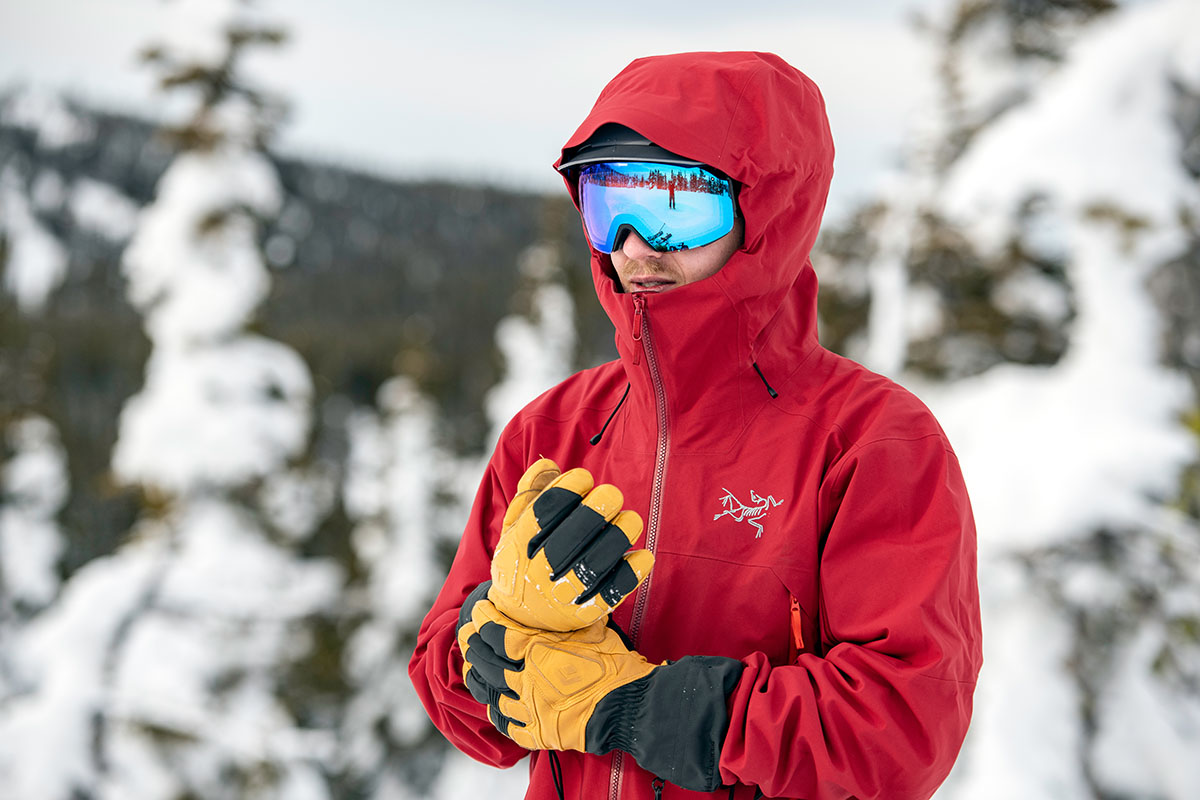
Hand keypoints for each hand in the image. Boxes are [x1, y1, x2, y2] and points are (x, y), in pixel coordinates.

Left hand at [457, 597, 656, 751]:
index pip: (498, 633)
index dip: (483, 622)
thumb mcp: (593, 629)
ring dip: (481, 683)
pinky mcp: (540, 733)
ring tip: (474, 673)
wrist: (629, 704)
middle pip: (487, 664)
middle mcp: (527, 678)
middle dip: (474, 649)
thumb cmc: (615, 664)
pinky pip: (509, 727)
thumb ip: (571, 617)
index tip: (477, 614)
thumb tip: (567, 599)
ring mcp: (531, 708)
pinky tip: (496, 708)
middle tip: (468, 639)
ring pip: (493, 696)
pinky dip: (499, 716)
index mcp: (538, 650)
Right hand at [488, 458, 652, 631]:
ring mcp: (559, 598)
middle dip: (593, 513)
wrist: (521, 620)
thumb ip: (530, 494)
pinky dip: (629, 574)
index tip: (584, 478)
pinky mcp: (582, 615)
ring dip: (616, 539)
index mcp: (515, 548)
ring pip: (590, 567)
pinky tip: (643, 555)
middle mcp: (535, 575)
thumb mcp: (515, 528)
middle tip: (613, 494)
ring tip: (632, 519)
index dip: (564, 492)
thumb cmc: (523, 560)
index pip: (539, 517)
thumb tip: (548, 464)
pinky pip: (609, 595)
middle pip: (566, 542)